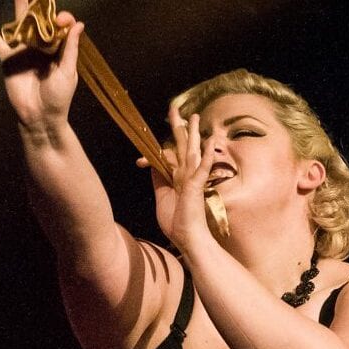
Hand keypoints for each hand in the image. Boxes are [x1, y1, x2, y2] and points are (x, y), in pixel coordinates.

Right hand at [0, 3, 83, 131]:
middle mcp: (40, 46)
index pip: (58, 26)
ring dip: (18, 9)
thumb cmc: (59, 98)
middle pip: (38, 20)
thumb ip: (70, 48)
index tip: (60, 20)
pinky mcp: (9, 60)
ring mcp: (24, 52)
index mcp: (57, 49)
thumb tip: (78, 24)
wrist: (40, 117)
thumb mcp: (68, 72)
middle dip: (38, 5)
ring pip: (19, 26)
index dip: (60, 18)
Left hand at [138, 105, 217, 249]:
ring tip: (196, 117)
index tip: (138, 161)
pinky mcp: (196, 186)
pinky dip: (206, 155)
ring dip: (194, 134)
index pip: (166, 158)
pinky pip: (202, 168)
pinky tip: (210, 141)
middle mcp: (186, 176)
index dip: (151, 155)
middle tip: (176, 110)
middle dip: (178, 128)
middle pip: (181, 147)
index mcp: (177, 178)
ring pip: (192, 152)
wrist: (188, 238)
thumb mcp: (161, 197)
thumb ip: (158, 180)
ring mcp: (192, 180)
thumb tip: (151, 165)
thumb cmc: (177, 223)